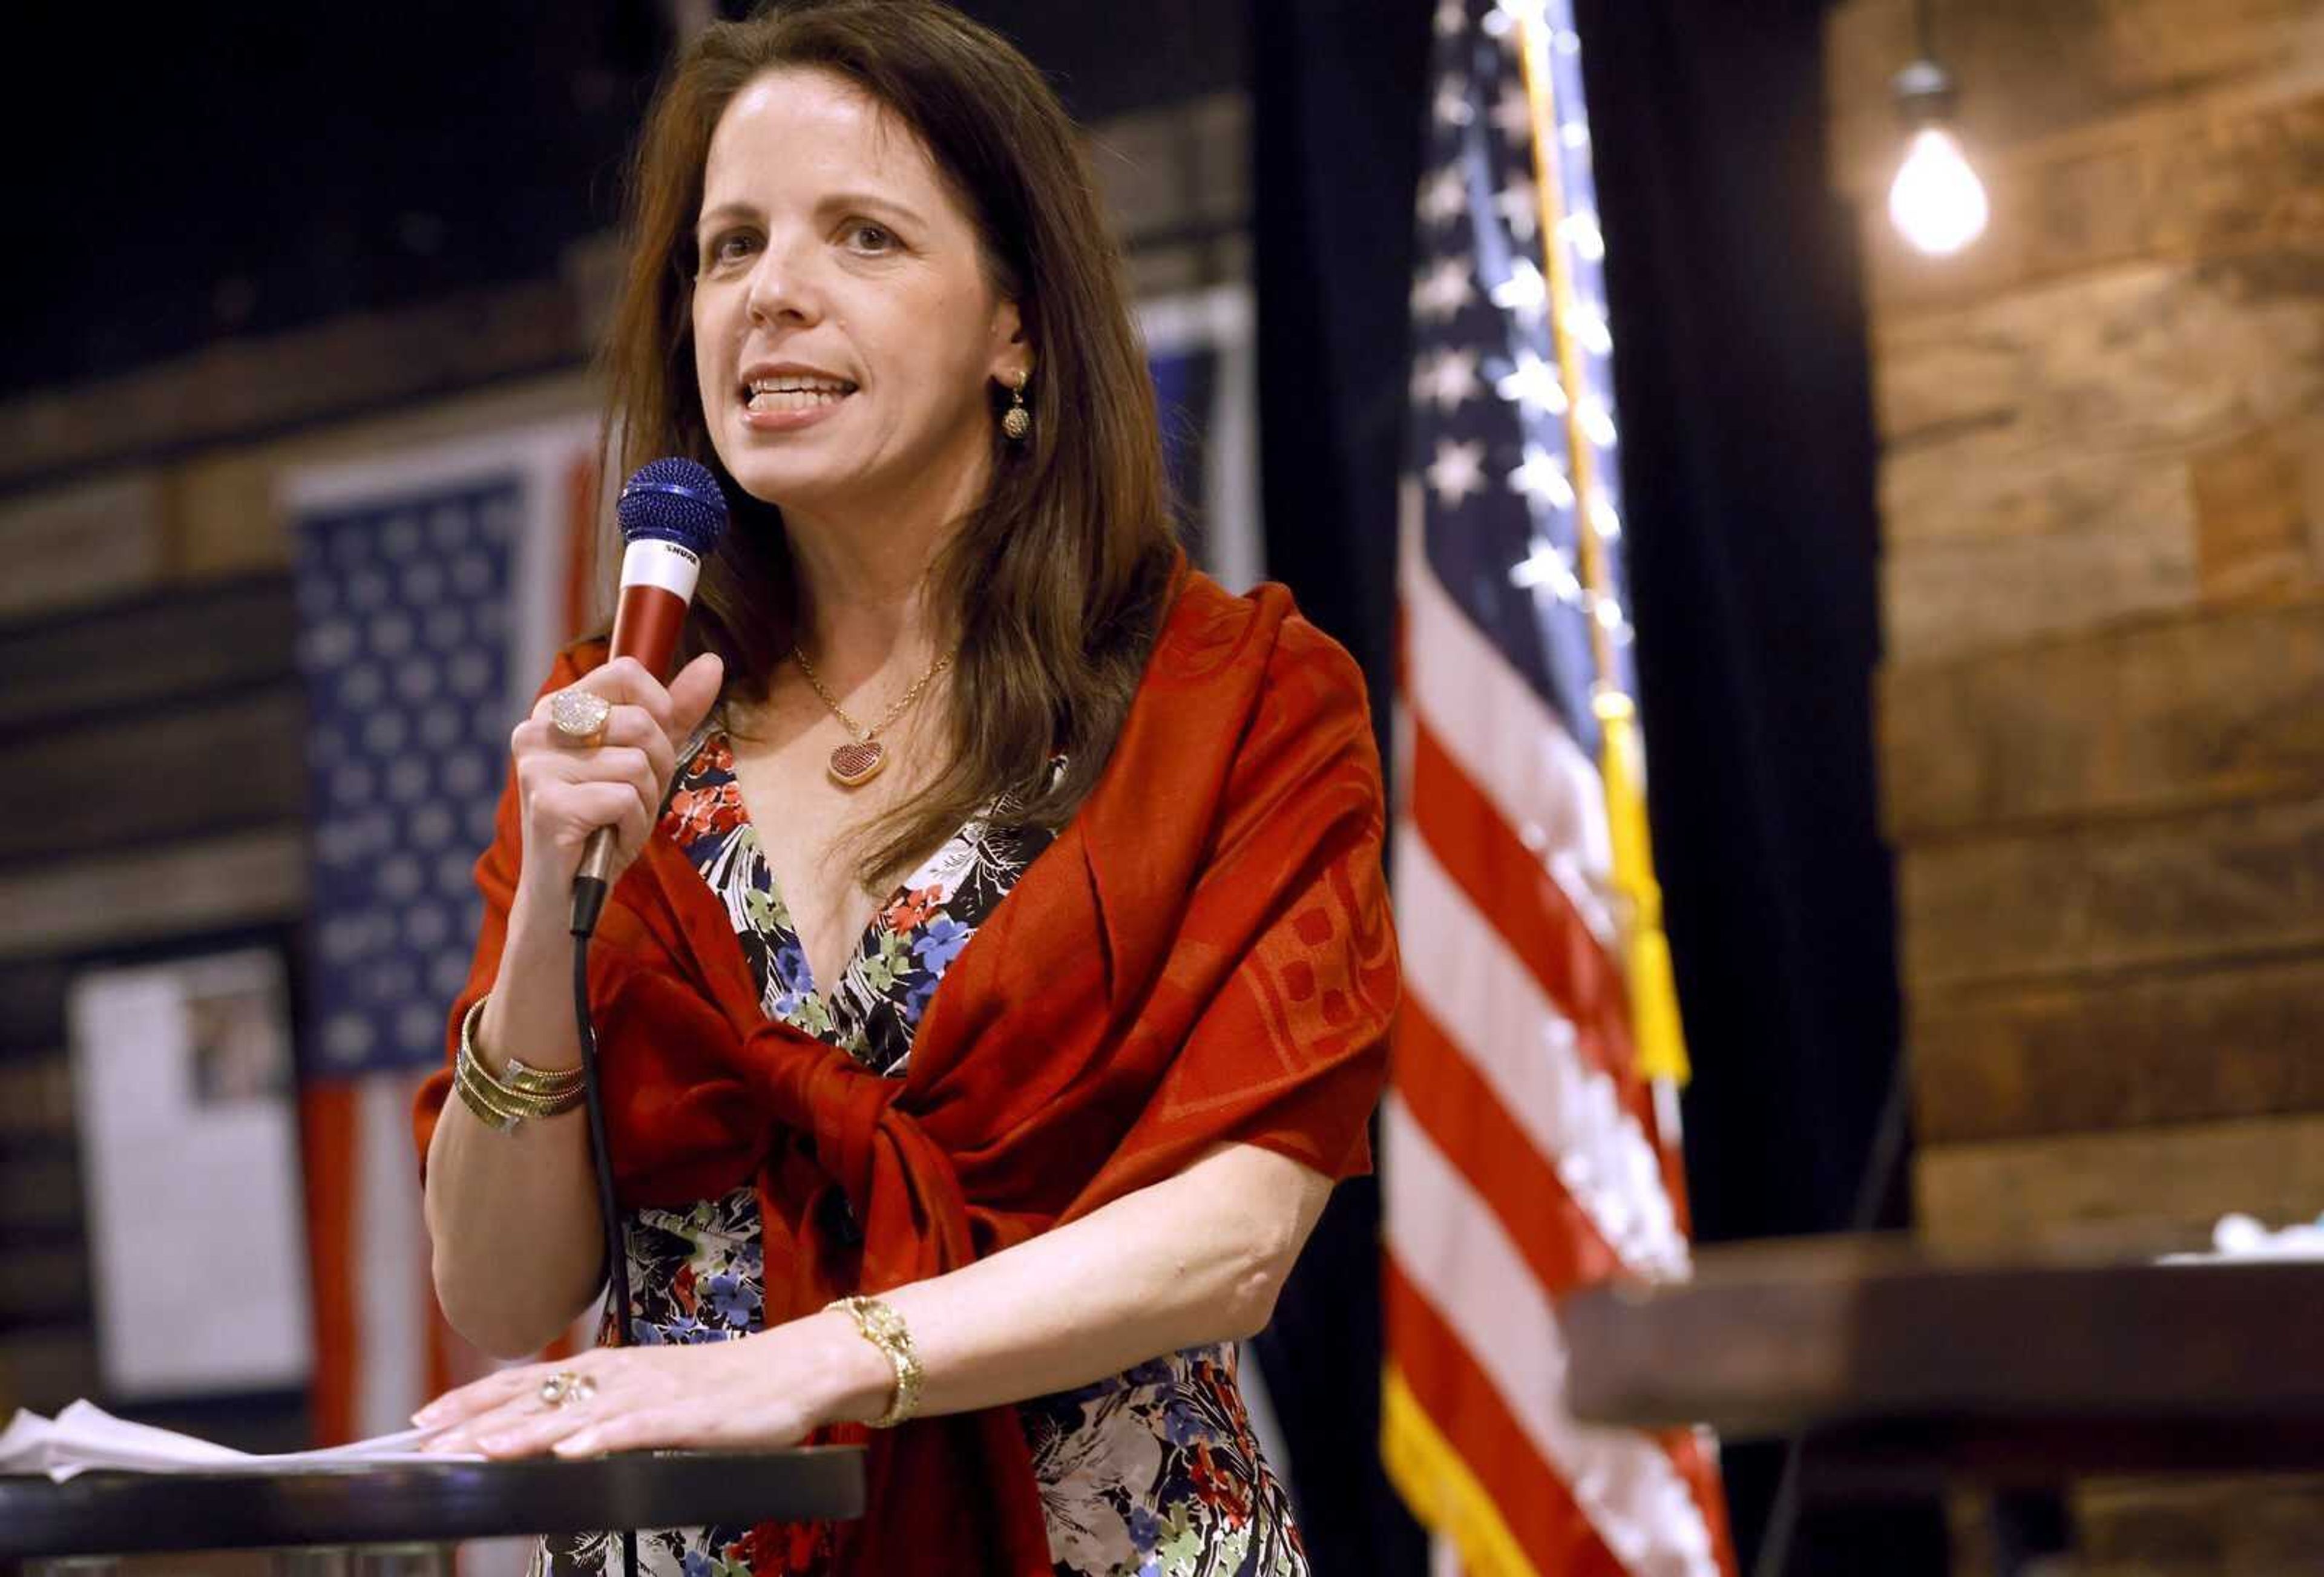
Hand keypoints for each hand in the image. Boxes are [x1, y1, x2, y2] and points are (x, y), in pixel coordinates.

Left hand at [412, 1310, 894, 1458]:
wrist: (794, 1370)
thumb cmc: (724, 1391)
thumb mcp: (653, 1396)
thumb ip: (604, 1411)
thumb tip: (554, 1435)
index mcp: (610, 1369)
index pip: (527, 1384)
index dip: (472, 1399)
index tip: (422, 1418)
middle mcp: (622, 1374)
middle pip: (537, 1397)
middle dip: (477, 1419)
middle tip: (423, 1439)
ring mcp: (653, 1393)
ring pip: (577, 1413)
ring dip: (525, 1432)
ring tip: (479, 1449)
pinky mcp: (688, 1415)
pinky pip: (636, 1428)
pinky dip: (600, 1438)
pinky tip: (570, 1452)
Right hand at [509, 651, 722, 921]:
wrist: (571, 891)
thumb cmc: (606, 819)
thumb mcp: (648, 758)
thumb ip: (676, 711)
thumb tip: (712, 662)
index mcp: (557, 708)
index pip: (627, 672)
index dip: (660, 710)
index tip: (650, 748)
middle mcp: (536, 729)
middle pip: (641, 722)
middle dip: (659, 766)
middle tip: (635, 796)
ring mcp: (537, 766)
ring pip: (637, 764)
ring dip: (646, 802)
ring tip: (619, 820)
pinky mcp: (547, 805)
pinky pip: (625, 799)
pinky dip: (633, 825)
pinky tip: (610, 838)